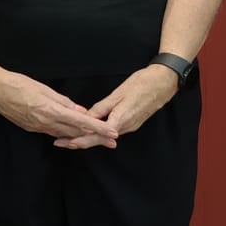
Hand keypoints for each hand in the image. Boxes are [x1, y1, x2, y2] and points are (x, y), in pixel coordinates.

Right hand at [0, 69, 119, 146]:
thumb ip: (64, 102)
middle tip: (111, 142)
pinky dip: (65, 134)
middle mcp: (45, 123)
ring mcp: (37, 127)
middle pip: (76, 133)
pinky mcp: (30, 128)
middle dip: (95, 138)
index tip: (113, 133)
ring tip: (96, 140)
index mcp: (51, 111)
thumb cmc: (18, 84)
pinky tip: (72, 134)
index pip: (81, 122)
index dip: (99, 128)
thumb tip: (80, 111)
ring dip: (81, 138)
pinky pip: (52, 133)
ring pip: (64, 135)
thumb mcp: (44, 88)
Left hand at [65, 64, 179, 145]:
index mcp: (121, 120)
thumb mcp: (118, 93)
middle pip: (98, 139)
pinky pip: (111, 131)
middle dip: (79, 142)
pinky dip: (98, 133)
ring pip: (104, 136)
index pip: (95, 135)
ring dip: (88, 138)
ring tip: (69, 138)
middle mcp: (126, 127)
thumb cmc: (143, 84)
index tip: (64, 141)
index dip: (79, 139)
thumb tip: (87, 117)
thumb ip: (102, 107)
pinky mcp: (132, 122)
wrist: (165, 82)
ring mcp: (130, 126)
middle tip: (60, 143)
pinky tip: (89, 131)